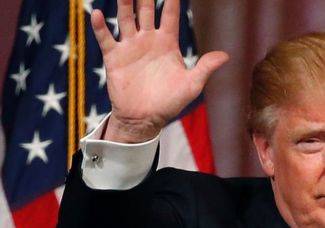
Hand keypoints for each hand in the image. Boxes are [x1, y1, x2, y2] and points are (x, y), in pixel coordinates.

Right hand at [90, 0, 228, 142]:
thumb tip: (226, 55)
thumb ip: (205, 68)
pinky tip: (98, 13)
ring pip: (125, 18)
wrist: (145, 119)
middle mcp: (148, 40)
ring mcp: (130, 47)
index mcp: (167, 43)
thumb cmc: (170, 102)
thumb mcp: (192, 85)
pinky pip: (106, 38)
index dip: (172, 0)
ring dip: (124, 3)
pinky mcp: (115, 58)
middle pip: (146, 10)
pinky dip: (101, 26)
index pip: (170, 15)